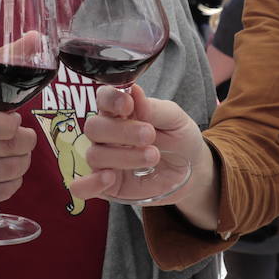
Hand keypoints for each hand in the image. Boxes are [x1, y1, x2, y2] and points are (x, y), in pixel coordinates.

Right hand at [0, 110, 35, 210]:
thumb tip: (14, 120)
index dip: (12, 125)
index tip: (14, 121)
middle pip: (8, 147)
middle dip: (24, 142)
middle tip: (25, 138)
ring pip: (7, 170)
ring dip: (22, 162)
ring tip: (20, 155)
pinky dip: (11, 185)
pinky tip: (11, 176)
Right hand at [75, 84, 205, 204]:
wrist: (193, 170)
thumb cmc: (180, 139)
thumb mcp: (175, 119)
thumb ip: (153, 108)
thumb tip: (134, 92)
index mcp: (120, 112)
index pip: (103, 99)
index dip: (110, 100)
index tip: (128, 105)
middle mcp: (108, 135)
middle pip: (94, 127)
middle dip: (121, 131)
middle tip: (149, 135)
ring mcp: (106, 160)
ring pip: (95, 155)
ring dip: (124, 156)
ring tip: (153, 156)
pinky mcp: (108, 186)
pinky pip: (85, 186)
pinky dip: (90, 183)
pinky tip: (110, 177)